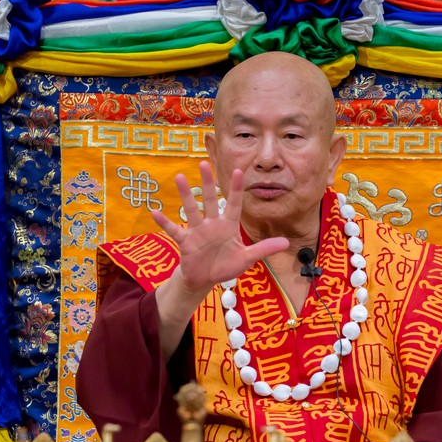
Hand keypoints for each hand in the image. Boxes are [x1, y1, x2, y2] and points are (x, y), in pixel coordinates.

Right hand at [151, 161, 288, 295]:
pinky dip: (165, 223)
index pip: (234, 203)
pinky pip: (174, 231)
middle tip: (203, 163)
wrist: (205, 279)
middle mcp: (212, 224)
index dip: (237, 188)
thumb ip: (264, 249)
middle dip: (207, 183)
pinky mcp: (185, 242)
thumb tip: (287, 243)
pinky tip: (155, 212)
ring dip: (185, 195)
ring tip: (178, 177)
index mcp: (228, 226)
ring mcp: (197, 231)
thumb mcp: (247, 258)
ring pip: (192, 210)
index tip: (238, 170)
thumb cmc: (225, 266)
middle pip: (210, 200)